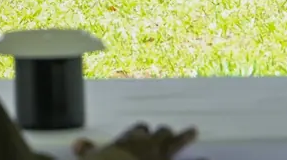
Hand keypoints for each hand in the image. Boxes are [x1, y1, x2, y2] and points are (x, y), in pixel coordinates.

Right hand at [74, 123, 196, 159]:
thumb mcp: (89, 159)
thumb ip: (86, 150)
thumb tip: (78, 143)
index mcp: (129, 138)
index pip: (138, 128)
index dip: (140, 131)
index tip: (142, 131)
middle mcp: (148, 143)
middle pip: (159, 132)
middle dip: (163, 132)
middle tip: (167, 131)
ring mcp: (163, 156)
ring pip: (175, 141)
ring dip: (184, 137)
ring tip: (193, 131)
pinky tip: (209, 157)